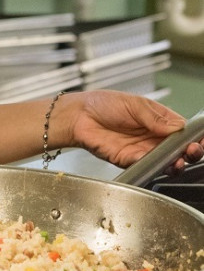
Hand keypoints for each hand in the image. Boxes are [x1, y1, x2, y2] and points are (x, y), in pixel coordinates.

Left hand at [65, 91, 202, 171]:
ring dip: (177, 162)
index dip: (195, 136)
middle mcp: (154, 137)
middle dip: (191, 152)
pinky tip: (160, 162)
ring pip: (167, 161)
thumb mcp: (133, 104)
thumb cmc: (103, 104)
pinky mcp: (130, 160)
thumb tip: (177, 126)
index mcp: (158, 120)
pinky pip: (147, 165)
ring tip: (180, 159)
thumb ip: (155, 117)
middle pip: (180, 149)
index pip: (184, 130)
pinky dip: (155, 166)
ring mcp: (143, 150)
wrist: (79, 115)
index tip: (201, 139)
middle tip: (193, 150)